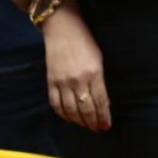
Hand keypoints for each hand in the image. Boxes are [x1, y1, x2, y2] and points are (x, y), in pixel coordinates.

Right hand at [42, 4, 111, 132]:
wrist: (62, 28)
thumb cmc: (84, 40)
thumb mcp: (98, 58)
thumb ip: (99, 79)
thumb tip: (102, 100)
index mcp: (94, 73)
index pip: (100, 101)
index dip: (103, 116)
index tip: (106, 126)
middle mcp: (78, 80)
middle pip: (86, 109)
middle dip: (93, 122)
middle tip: (97, 129)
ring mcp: (63, 82)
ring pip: (71, 110)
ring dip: (79, 121)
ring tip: (85, 126)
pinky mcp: (51, 81)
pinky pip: (56, 104)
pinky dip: (63, 114)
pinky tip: (69, 118)